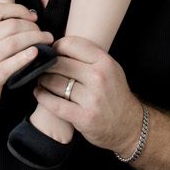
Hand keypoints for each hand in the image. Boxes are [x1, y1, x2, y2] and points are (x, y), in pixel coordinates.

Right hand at [0, 4, 52, 133]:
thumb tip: (20, 19)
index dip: (19, 10)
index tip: (33, 17)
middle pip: (8, 26)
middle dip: (32, 27)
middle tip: (44, 33)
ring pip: (11, 43)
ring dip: (34, 39)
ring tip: (46, 42)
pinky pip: (8, 66)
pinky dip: (24, 58)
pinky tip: (35, 54)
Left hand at [28, 34, 142, 156]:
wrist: (129, 124)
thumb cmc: (114, 93)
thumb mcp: (110, 68)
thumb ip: (88, 57)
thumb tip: (59, 45)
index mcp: (105, 62)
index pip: (72, 44)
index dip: (57, 47)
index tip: (52, 52)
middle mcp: (98, 78)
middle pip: (60, 63)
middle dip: (47, 64)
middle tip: (42, 67)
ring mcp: (91, 98)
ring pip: (54, 82)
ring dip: (42, 80)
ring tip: (41, 80)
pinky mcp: (83, 117)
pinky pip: (54, 103)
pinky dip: (42, 96)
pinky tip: (39, 93)